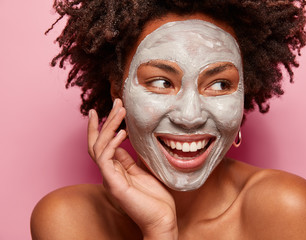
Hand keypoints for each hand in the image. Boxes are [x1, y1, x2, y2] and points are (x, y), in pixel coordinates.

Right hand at [87, 99, 177, 238]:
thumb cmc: (156, 197)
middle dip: (106, 120)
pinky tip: (122, 132)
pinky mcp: (113, 184)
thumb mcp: (144, 170)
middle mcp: (109, 172)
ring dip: (109, 126)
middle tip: (116, 102)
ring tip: (120, 110)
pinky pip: (105, 160)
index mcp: (116, 168)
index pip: (104, 142)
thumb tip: (128, 142)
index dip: (107, 124)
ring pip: (99, 146)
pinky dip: (111, 144)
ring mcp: (109, 178)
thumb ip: (133, 158)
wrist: (162, 219)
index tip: (115, 107)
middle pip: (98, 141)